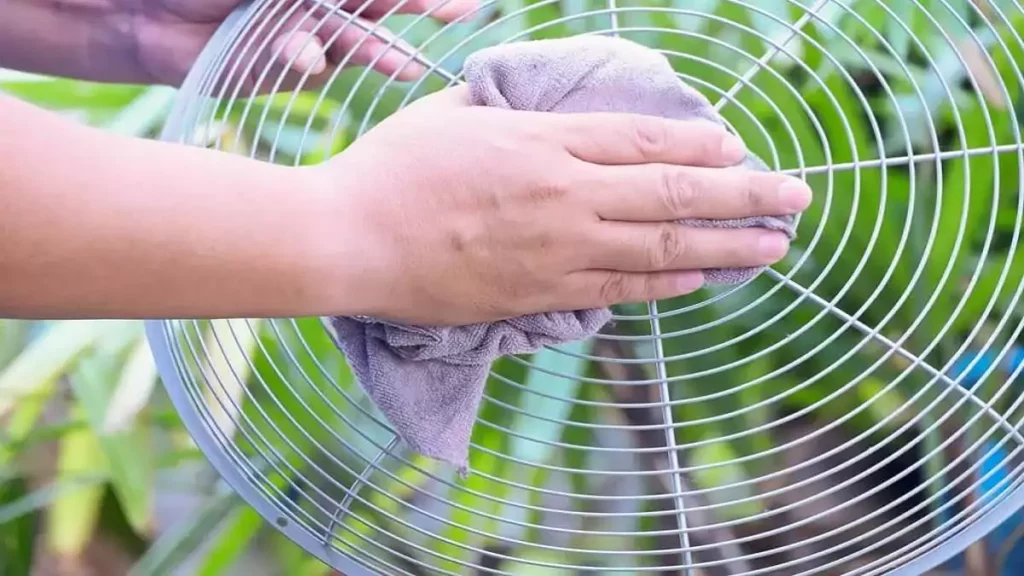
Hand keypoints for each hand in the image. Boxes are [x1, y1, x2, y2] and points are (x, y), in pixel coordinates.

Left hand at [103, 0, 476, 85]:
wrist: (139, 10)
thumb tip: (339, 32)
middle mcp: (320, 4)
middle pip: (380, 8)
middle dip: (419, 9)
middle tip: (458, 12)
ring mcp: (304, 37)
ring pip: (352, 42)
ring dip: (378, 52)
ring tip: (406, 67)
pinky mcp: (281, 71)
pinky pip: (307, 61)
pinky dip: (307, 55)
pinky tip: (303, 54)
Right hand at [308, 86, 812, 325]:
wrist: (346, 238)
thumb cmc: (388, 170)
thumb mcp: (452, 115)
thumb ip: (508, 114)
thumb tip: (540, 114)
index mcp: (542, 140)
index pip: (643, 138)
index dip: (700, 141)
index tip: (740, 147)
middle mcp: (564, 194)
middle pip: (673, 190)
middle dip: (745, 194)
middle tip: (798, 196)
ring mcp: (557, 248)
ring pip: (662, 248)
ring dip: (727, 245)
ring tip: (777, 245)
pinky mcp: (540, 294)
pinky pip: (622, 289)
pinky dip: (671, 284)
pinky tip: (706, 280)